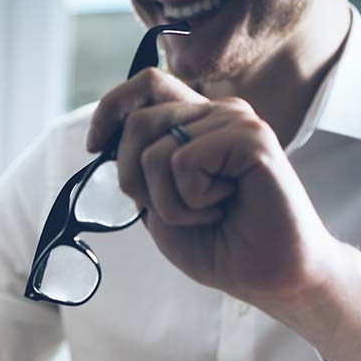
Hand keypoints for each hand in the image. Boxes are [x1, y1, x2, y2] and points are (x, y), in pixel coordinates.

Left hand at [90, 69, 360, 360]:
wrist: (266, 275)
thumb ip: (138, 166)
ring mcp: (235, 121)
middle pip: (139, 121)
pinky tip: (224, 206)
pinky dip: (191, 201)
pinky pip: (184, 162)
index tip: (94, 146)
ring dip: (167, 201)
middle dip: (133, 179)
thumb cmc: (218, 242)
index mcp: (196, 122)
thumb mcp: (158, 201)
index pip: (147, 85)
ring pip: (156, 150)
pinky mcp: (251, 137)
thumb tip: (105, 140)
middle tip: (169, 210)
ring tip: (207, 211)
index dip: (112, 108)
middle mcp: (216, 113)